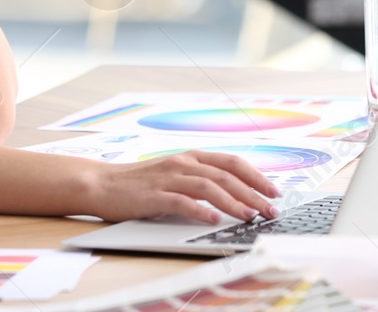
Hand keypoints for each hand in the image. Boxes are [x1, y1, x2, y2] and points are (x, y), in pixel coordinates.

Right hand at [85, 151, 281, 223]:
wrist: (103, 184)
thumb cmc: (141, 182)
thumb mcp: (176, 173)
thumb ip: (201, 179)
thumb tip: (235, 193)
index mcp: (192, 157)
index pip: (232, 162)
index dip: (256, 176)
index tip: (274, 191)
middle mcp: (184, 163)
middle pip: (227, 176)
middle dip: (253, 193)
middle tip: (270, 209)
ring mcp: (169, 178)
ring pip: (209, 187)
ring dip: (234, 202)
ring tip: (250, 216)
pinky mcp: (155, 195)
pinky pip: (182, 202)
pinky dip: (201, 210)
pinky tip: (214, 219)